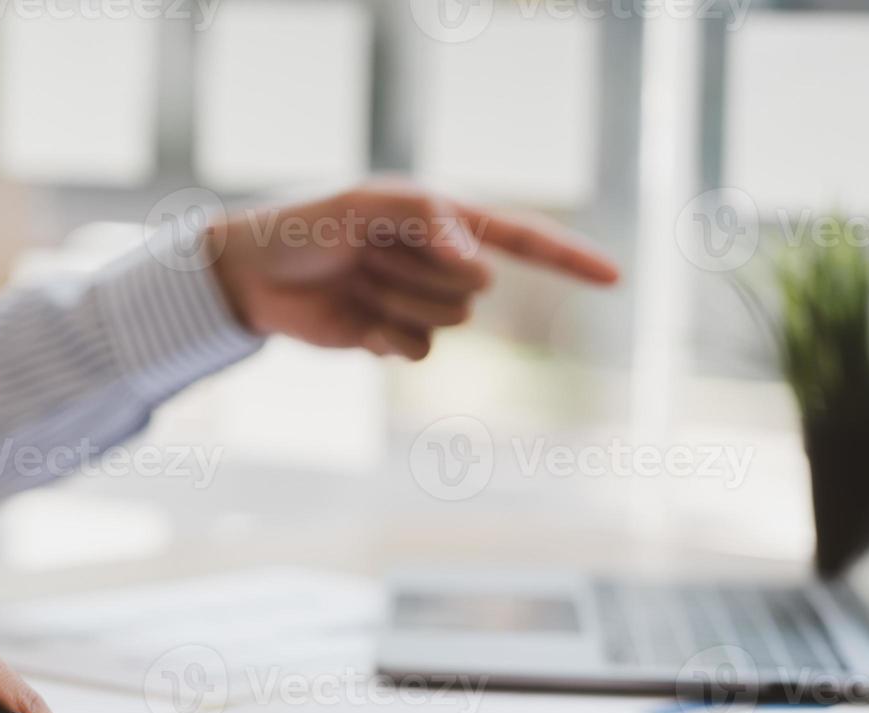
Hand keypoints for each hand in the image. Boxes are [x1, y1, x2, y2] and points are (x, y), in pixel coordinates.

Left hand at [209, 182, 618, 359]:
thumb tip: (476, 260)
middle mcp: (441, 263)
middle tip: (369, 255)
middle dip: (421, 274)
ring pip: (450, 324)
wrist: (255, 277)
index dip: (568, 258)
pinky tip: (358, 321)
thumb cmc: (307, 225)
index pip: (522, 238)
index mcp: (444, 220)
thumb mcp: (363, 203)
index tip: (614, 277)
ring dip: (400, 303)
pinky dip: (389, 339)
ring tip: (359, 281)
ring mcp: (420, 304)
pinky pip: (419, 353)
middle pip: (475, 289)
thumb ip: (425, 217)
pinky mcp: (395, 341)